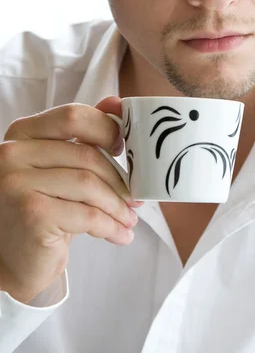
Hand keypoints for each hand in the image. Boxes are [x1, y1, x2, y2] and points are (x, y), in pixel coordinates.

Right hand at [0, 96, 142, 303]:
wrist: (12, 260)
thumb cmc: (41, 207)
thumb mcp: (58, 166)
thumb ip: (83, 134)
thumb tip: (117, 102)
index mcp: (21, 133)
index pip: (72, 116)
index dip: (106, 128)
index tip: (124, 147)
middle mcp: (12, 153)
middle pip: (86, 155)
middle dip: (118, 179)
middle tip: (136, 197)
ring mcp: (17, 183)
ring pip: (89, 185)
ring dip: (117, 205)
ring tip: (129, 218)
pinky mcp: (31, 214)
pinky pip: (86, 215)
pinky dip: (110, 226)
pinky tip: (120, 234)